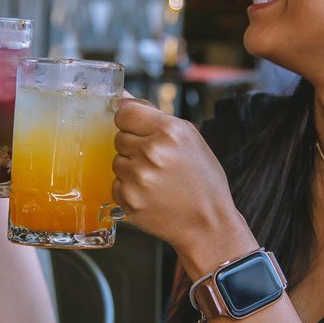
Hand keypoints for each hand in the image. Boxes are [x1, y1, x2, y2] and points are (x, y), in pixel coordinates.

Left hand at [112, 100, 252, 257]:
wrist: (208, 223)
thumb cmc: (202, 180)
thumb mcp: (188, 138)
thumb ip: (152, 116)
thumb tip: (121, 98)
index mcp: (169, 131)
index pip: (125, 112)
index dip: (131, 122)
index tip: (140, 131)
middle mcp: (152, 151)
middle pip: (119, 137)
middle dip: (134, 147)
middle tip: (157, 161)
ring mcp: (138, 177)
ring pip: (116, 161)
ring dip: (130, 168)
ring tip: (155, 178)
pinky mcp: (129, 199)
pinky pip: (115, 184)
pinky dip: (128, 189)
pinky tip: (149, 193)